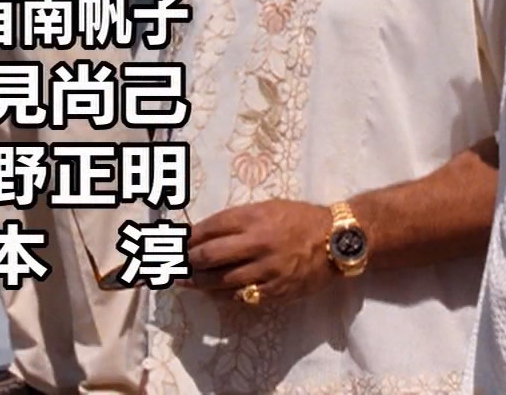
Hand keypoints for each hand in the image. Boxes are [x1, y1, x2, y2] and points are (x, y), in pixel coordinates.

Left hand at [185, 200, 335, 304]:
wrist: (337, 240)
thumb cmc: (300, 219)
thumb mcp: (268, 208)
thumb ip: (237, 220)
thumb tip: (201, 232)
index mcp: (254, 217)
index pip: (209, 228)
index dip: (187, 237)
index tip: (173, 242)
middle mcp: (257, 243)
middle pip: (208, 256)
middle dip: (184, 261)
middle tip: (169, 265)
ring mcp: (266, 270)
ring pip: (220, 281)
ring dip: (196, 282)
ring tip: (182, 281)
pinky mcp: (275, 291)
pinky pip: (240, 297)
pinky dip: (221, 295)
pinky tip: (211, 293)